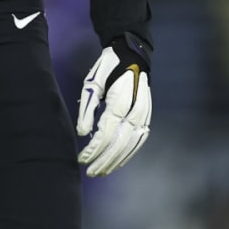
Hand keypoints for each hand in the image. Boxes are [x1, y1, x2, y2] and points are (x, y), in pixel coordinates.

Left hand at [75, 33, 151, 176]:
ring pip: (130, 145)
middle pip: (119, 143)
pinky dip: (128, 154)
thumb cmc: (107, 69)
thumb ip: (87, 110)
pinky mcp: (147, 118)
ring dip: (115, 161)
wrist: (132, 57)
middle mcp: (134, 111)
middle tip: (89, 171)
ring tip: (101, 171)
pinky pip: (139, 141)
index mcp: (119, 101)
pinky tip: (117, 162)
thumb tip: (82, 134)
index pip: (106, 133)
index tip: (81, 158)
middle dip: (103, 160)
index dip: (94, 149)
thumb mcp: (92, 84)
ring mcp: (143, 116)